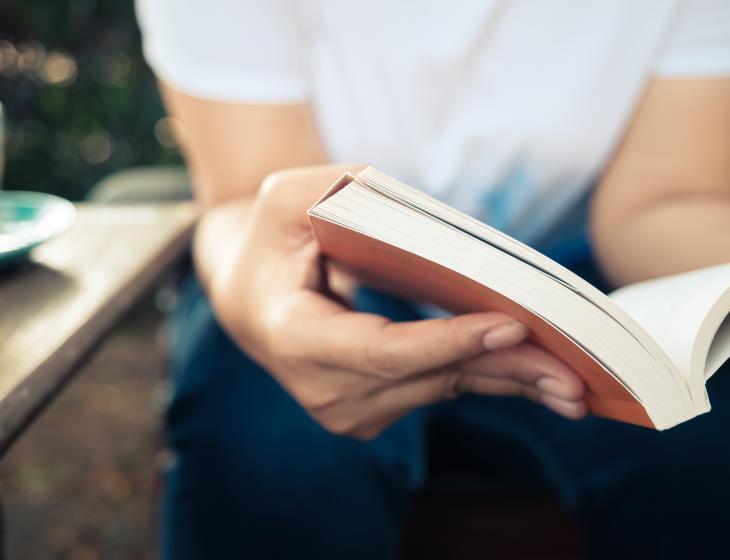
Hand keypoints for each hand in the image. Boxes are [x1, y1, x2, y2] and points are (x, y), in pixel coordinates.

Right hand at [209, 165, 585, 438]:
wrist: (253, 294)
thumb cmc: (274, 239)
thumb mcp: (287, 198)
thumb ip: (338, 194)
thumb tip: (420, 218)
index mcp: (294, 336)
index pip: (379, 350)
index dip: (444, 342)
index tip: (511, 327)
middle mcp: (322, 388)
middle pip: (428, 378)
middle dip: (503, 370)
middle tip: (576, 374)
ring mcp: (347, 409)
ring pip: (443, 389)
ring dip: (508, 382)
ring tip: (573, 383)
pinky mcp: (372, 410)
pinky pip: (440, 389)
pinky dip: (488, 377)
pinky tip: (537, 377)